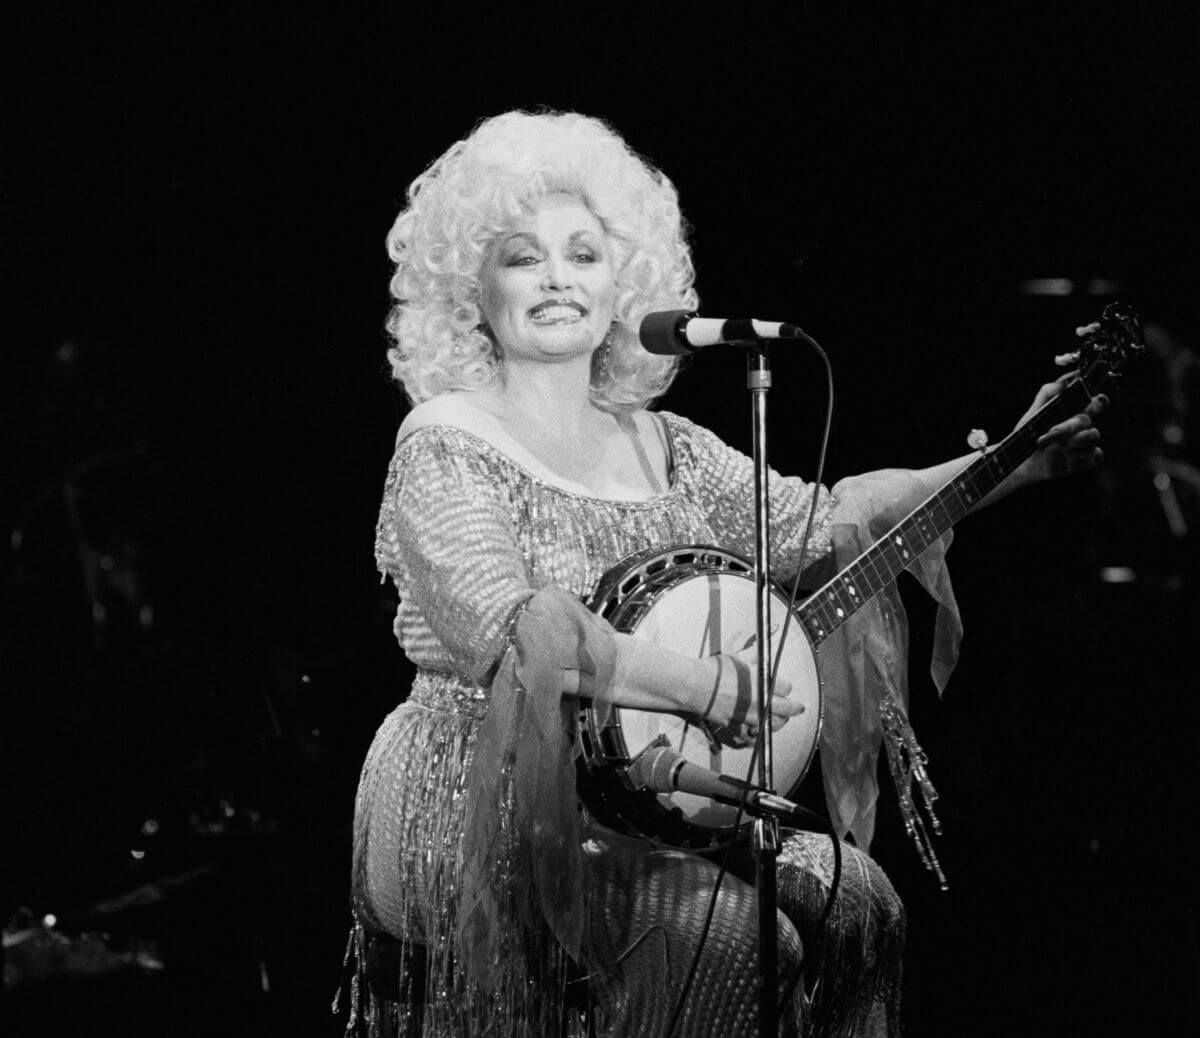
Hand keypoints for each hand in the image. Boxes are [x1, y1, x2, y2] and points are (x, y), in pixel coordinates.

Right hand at [698, 641, 803, 747]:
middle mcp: (760, 702)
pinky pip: (751, 737)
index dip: (785, 686)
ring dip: (780, 721)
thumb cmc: (714, 670)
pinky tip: (760, 733)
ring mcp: (749, 717)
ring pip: (774, 724)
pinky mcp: (736, 726)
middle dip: (794, 707)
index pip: (786, 687)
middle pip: (787, 708)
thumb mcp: (738, 657)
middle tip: (798, 707)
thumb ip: (756, 654)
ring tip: (781, 719)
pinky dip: (757, 736)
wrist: (695, 685)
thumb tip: (766, 642)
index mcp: (762, 683)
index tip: (784, 686)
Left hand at [1013, 324, 1108, 483]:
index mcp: (1072, 414)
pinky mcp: (1082, 462)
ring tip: (1058, 446)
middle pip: (1086, 420)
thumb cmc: (1027, 436)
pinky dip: (1084, 456)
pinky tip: (1068, 456)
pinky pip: (1096, 457)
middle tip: (1051, 433)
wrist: (1018, 462)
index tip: (1098, 398)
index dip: (1099, 401)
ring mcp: (1083, 445)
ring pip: (1094, 436)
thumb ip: (1047, 394)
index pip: (1093, 404)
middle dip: (1068, 426)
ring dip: (1077, 440)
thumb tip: (1062, 382)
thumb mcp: (1033, 413)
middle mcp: (1080, 428)